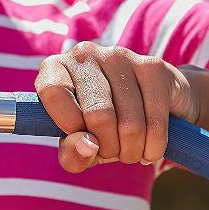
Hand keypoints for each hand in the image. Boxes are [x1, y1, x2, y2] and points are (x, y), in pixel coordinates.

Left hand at [35, 43, 199, 173]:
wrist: (148, 109)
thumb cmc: (99, 129)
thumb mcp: (78, 147)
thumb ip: (73, 155)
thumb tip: (87, 145)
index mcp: (55, 67)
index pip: (53, 92)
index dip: (69, 125)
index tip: (83, 139)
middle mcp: (85, 54)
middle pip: (98, 115)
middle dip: (108, 148)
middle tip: (111, 152)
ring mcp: (120, 56)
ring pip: (129, 122)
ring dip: (132, 151)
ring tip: (129, 150)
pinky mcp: (152, 66)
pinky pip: (155, 121)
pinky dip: (153, 146)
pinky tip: (150, 147)